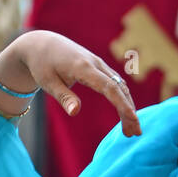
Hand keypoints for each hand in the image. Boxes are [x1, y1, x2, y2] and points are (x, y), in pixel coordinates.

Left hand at [0, 31, 141, 136]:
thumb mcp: (48, 82)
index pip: (109, 88)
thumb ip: (63, 97)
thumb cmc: (42, 64)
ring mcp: (98, 64)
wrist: (41, 43)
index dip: (122, 104)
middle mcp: (95, 63)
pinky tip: (125, 113)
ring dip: (128, 106)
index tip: (132, 120)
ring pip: (120, 85)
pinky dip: (123, 98)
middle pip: (119, 88)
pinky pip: (116, 83)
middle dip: (130, 111)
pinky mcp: (99, 67)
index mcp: (83, 68)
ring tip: (131, 130)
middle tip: (135, 133)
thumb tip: (76, 113)